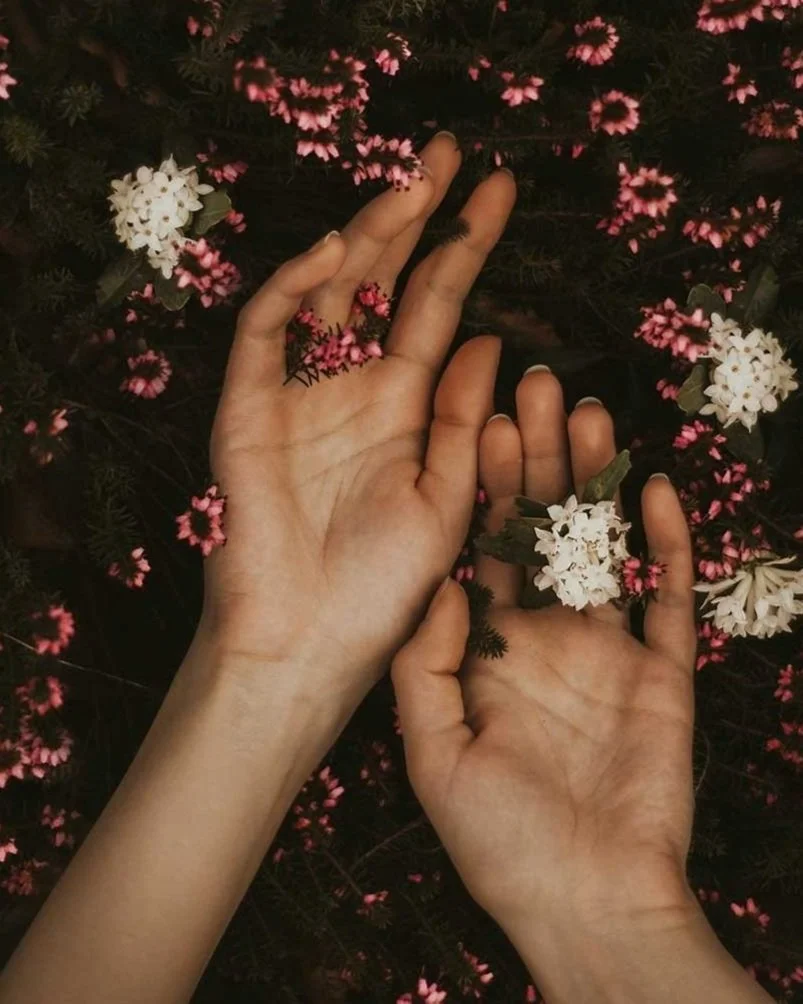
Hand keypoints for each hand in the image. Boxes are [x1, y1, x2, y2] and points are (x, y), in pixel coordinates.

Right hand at [201, 134, 515, 701]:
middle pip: (385, 280)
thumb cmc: (386, 588)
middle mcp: (354, 386)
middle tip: (449, 152)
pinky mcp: (247, 408)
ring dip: (364, 235)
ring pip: (327, 291)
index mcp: (407, 406)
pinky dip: (292, 289)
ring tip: (410, 185)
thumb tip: (490, 337)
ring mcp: (299, 392)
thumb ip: (463, 420)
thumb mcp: (448, 500)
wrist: (310, 642)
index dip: (467, 246)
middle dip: (415, 213)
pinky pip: (264, 332)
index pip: (440, 306)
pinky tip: (334, 254)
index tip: (501, 190)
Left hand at [391, 370, 698, 945]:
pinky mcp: (663, 671)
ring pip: (601, 547)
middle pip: (542, 530)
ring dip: (596, 484)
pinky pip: (666, 597)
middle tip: (536, 389)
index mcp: (488, 647)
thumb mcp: (435, 753)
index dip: (481, 486)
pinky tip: (651, 491)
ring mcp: (607, 649)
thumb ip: (426, 664)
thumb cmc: (499, 840)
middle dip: (538, 462)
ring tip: (588, 417)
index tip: (478, 422)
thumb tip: (439, 583)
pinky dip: (662, 545)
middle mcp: (546, 635)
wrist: (583, 902)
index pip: (483, 547)